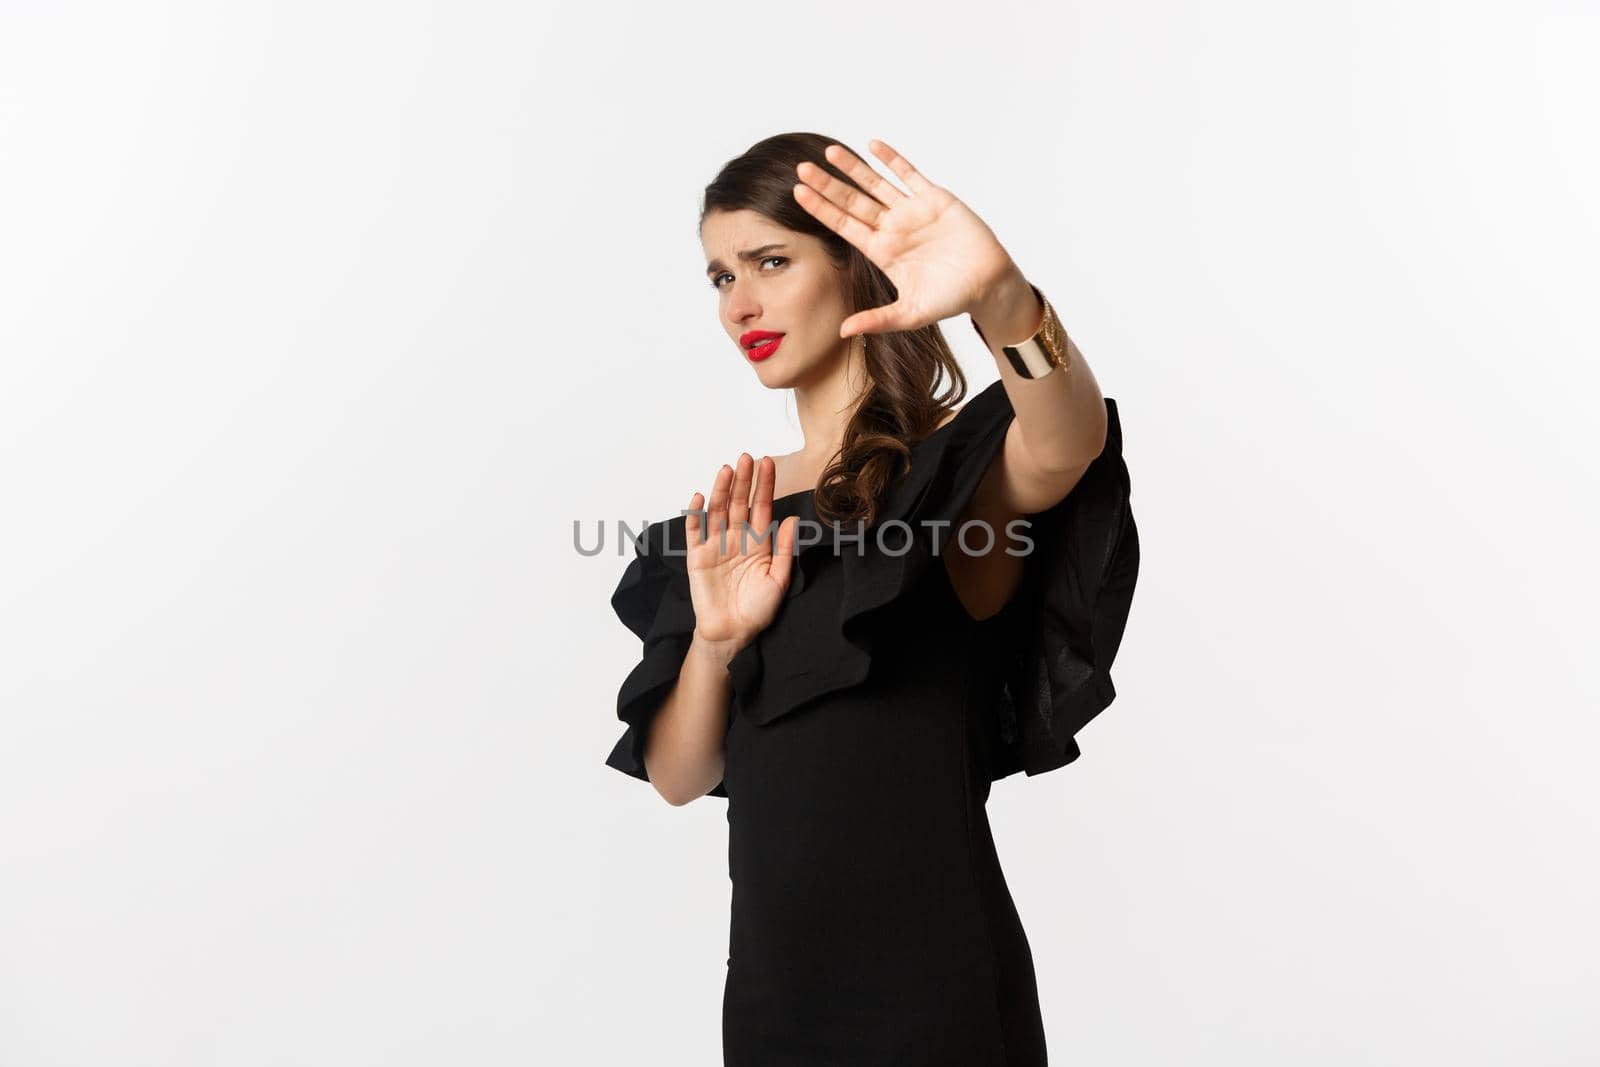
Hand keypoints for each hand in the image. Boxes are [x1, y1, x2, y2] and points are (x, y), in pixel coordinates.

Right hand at [683, 453, 798, 653]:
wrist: (732, 633)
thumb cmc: (758, 610)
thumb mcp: (778, 580)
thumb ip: (784, 550)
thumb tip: (791, 520)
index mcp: (759, 543)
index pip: (762, 507)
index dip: (764, 486)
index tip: (768, 463)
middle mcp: (736, 539)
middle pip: (738, 503)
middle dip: (743, 481)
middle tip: (746, 458)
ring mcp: (715, 546)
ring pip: (717, 511)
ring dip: (721, 490)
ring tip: (726, 470)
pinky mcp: (697, 557)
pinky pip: (695, 531)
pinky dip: (696, 514)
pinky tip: (701, 498)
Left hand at [792, 138, 1026, 338]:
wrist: (987, 284)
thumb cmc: (950, 299)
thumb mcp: (910, 314)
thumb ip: (878, 320)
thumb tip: (844, 332)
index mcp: (882, 251)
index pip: (844, 225)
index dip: (822, 209)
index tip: (798, 193)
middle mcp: (892, 228)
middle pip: (853, 201)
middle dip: (828, 185)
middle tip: (802, 168)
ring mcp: (912, 211)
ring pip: (876, 184)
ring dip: (853, 168)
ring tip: (830, 152)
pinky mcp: (935, 198)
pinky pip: (909, 174)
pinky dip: (892, 160)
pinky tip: (873, 145)